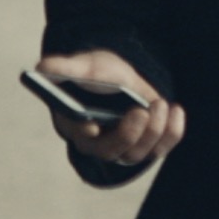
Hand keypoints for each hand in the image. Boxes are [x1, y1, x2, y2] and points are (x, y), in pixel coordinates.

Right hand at [36, 49, 186, 167]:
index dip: (84, 132)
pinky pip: (162, 146)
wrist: (120, 78)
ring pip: (139, 152)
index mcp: (77, 125)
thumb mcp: (82, 66)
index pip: (79, 137)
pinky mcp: (148, 144)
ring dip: (153, 130)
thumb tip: (42, 68)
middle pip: (112, 151)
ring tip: (159, 103)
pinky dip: (172, 131)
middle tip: (140, 110)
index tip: (91, 126)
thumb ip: (64, 67)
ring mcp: (126, 147)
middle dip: (128, 134)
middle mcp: (100, 143)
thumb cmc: (96, 74)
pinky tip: (176, 110)